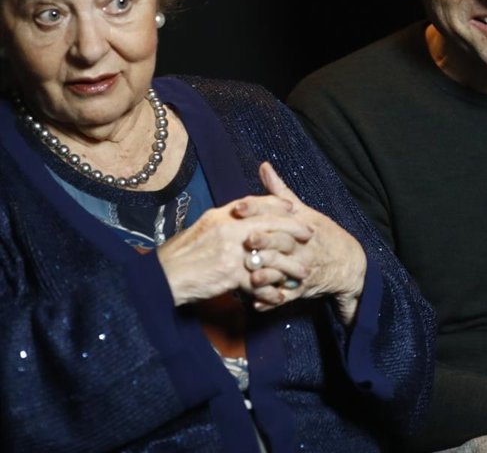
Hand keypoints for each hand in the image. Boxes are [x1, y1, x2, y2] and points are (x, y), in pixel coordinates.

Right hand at [157, 193, 311, 305]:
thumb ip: (224, 220)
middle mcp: (229, 229)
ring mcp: (231, 251)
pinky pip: (259, 282)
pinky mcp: (230, 274)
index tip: (293, 207)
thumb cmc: (180, 255)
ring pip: (270, 254)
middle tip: (310, 234)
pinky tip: (280, 296)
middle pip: (271, 224)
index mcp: (221, 216)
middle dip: (294, 229)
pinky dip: (271, 290)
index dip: (277, 205)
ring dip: (289, 264)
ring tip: (304, 271)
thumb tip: (242, 214)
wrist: (162, 278)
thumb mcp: (202, 228)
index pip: (256, 203)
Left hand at [239, 162, 367, 323]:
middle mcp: (302, 245)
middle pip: (282, 242)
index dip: (257, 210)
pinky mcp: (302, 287)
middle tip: (247, 240)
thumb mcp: (304, 210)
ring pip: (284, 271)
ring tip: (250, 277)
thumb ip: (279, 191)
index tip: (238, 208)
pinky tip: (256, 303)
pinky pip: (287, 296)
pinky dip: (272, 300)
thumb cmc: (320, 233)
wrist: (349, 262)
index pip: (277, 214)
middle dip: (265, 241)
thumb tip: (263, 166)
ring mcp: (303, 267)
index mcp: (300, 224)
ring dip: (267, 275)